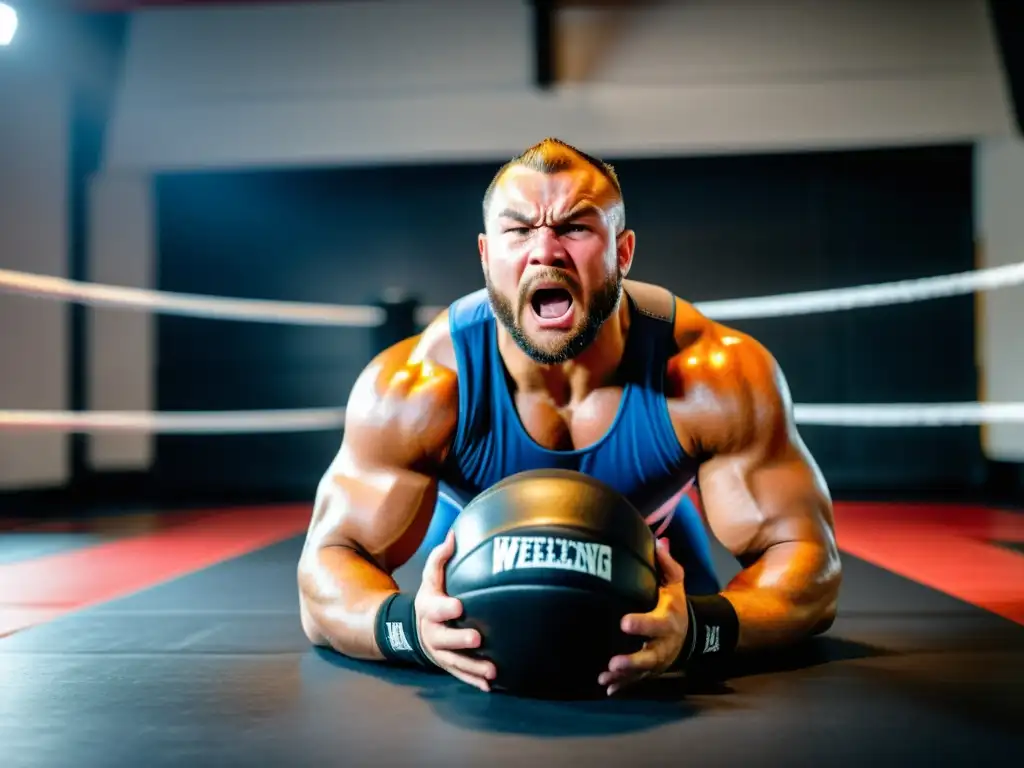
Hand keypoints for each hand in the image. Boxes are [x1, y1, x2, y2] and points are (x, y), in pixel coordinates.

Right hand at [415, 530, 496, 691]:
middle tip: (477, 638)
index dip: (445, 608)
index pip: (435, 608)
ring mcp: (440, 651)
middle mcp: (433, 632)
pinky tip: (489, 685)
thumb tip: (455, 533)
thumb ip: (441, 557)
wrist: (414, 628)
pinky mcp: (448, 664)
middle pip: (444, 638)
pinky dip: (473, 680)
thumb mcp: (430, 577)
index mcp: (429, 609)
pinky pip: (460, 674)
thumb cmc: (431, 597)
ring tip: (492, 671)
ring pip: (455, 662)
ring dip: (473, 667)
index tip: (459, 606)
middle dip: (460, 640)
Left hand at [599, 537, 688, 695]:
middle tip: (613, 662)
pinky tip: (607, 688)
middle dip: (632, 661)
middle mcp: (663, 644)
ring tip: (605, 675)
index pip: (656, 623)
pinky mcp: (649, 672)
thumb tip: (658, 541)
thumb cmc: (674, 604)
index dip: (642, 624)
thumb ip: (667, 564)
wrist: (689, 634)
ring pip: (640, 673)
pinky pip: (635, 681)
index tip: (624, 622)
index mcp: (668, 620)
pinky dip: (622, 686)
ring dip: (624, 676)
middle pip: (650, 656)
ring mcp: (656, 661)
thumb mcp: (676, 583)